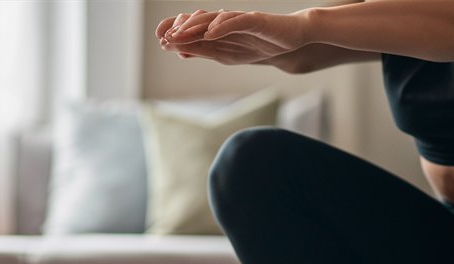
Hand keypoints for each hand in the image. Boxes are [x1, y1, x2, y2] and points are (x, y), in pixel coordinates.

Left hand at [155, 9, 307, 63]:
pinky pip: (236, 21)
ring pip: (213, 19)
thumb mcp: (229, 55)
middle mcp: (226, 21)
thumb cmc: (261, 45)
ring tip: (180, 35)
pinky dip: (222, 26)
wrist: (292, 39)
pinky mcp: (254, 20)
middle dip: (181, 30)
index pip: (194, 30)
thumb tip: (181, 51)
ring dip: (195, 27)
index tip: (161, 42)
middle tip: (164, 38)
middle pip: (199, 23)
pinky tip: (210, 33)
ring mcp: (239, 19)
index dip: (178, 34)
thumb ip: (207, 51)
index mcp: (219, 30)